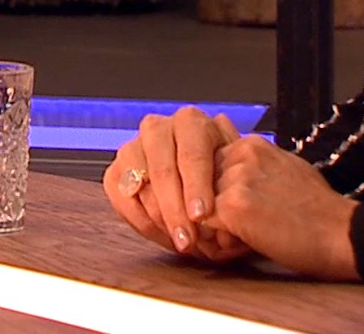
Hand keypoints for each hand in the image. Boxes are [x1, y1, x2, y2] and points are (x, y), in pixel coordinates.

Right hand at [104, 107, 248, 262]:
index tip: (202, 215)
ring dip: (156, 217)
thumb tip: (233, 198)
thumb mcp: (246, 175)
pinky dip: (137, 218)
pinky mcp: (117, 170)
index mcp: (192, 122)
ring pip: (136, 180)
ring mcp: (134, 147)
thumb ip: (240, 182)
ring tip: (177, 241)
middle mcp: (159, 129)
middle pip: (161, 168)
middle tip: (187, 239)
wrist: (218, 188)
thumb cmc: (234, 181)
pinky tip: (161, 234)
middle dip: (173, 208)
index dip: (196, 186)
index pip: (191, 154)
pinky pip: (117, 194)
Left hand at [200, 136, 360, 281]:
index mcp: (250, 145)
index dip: (219, 193)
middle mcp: (239, 155)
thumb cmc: (317, 209)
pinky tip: (243, 245)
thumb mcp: (284, 168)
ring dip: (214, 226)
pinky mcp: (233, 206)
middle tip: (238, 227)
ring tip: (244, 236)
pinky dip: (217, 240)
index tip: (240, 210)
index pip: (209, 166)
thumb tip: (224, 139)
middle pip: (200, 185)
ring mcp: (235, 179)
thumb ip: (253, 161)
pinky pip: (202, 224)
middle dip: (211, 209)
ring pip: (198, 204)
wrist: (343, 234)